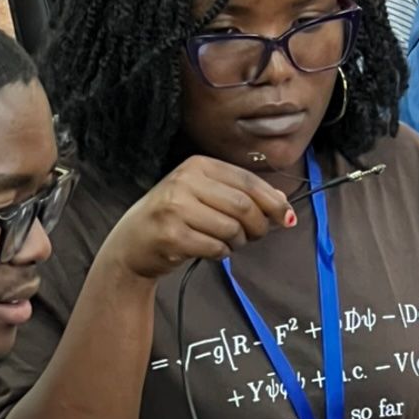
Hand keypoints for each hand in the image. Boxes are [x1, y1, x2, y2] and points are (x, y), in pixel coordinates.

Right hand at [99, 154, 289, 283]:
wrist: (132, 243)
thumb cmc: (175, 217)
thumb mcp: (205, 195)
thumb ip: (241, 194)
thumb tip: (282, 202)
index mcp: (197, 165)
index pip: (247, 181)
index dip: (273, 201)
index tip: (286, 217)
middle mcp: (184, 182)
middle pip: (244, 205)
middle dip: (259, 225)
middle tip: (256, 236)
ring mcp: (175, 208)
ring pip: (232, 228)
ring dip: (239, 241)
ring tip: (228, 242)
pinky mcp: (172, 236)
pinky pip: (216, 247)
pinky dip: (223, 253)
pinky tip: (212, 250)